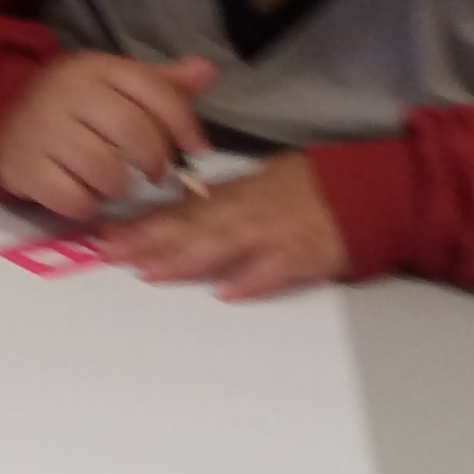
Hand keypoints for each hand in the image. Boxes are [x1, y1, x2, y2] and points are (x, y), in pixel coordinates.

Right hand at [0, 53, 218, 217]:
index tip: (198, 150)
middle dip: (153, 160)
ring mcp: (43, 129)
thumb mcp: (116, 86)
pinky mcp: (23, 166)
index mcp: (98, 68)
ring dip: (118, 186)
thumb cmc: (75, 105)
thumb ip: (162, 85)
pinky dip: (86, 205)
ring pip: (104, 169)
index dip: (183, 124)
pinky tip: (84, 196)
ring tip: (113, 182)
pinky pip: (71, 198)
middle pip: (132, 131)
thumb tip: (207, 71)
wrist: (1, 115)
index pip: (153, 90)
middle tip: (153, 173)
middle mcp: (69, 93)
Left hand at [99, 154, 350, 300]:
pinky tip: (226, 292)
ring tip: (149, 271)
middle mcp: (246, 212)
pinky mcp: (302, 256)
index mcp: (235, 194)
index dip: (141, 223)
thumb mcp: (261, 181)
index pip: (178, 210)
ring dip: (185, 259)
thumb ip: (220, 200)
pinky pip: (274, 270)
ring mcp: (273, 234)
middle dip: (147, 241)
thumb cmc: (312, 187)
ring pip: (222, 247)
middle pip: (189, 228)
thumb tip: (177, 213)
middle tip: (110, 253)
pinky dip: (251, 280)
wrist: (368, 192)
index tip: (105, 235)